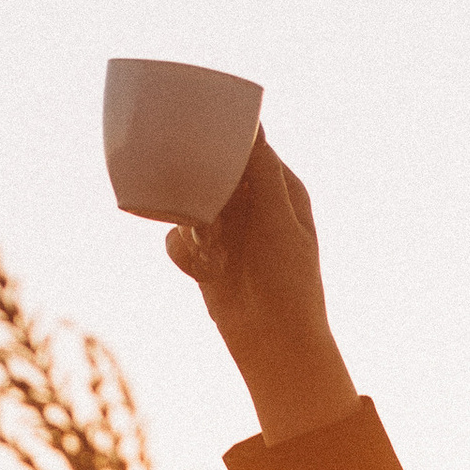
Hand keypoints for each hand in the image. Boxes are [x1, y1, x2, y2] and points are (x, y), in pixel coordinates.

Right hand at [165, 136, 357, 443]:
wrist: (276, 345)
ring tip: (214, 247)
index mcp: (279, 189)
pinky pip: (179, 239)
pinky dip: (187, 254)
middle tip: (209, 207)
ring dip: (194, 224)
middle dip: (202, 185)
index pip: (247, 147)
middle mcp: (251, 205)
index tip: (204, 137)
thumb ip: (263, 174)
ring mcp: (227, 230)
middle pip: (212, 170)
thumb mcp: (280, 223)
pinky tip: (205, 271)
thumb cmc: (291, 284)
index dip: (224, 140)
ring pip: (189, 203)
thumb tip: (252, 125)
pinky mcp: (206, 257)